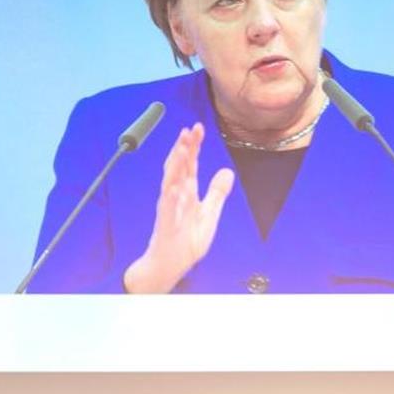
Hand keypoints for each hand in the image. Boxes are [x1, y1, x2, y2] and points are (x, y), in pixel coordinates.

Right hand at [123, 123, 234, 292]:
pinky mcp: (165, 226)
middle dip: (184, 148)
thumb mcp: (209, 214)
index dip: (194, 146)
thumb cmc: (185, 240)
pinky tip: (174, 186)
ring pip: (170, 182)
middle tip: (189, 130)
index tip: (198, 128)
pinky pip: (167, 210)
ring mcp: (169, 210)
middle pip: (179, 168)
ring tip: (182, 148)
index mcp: (187, 193)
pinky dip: (170, 198)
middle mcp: (176, 197)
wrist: (169, 265)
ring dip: (176, 165)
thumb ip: (217, 193)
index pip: (190, 165)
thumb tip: (228, 172)